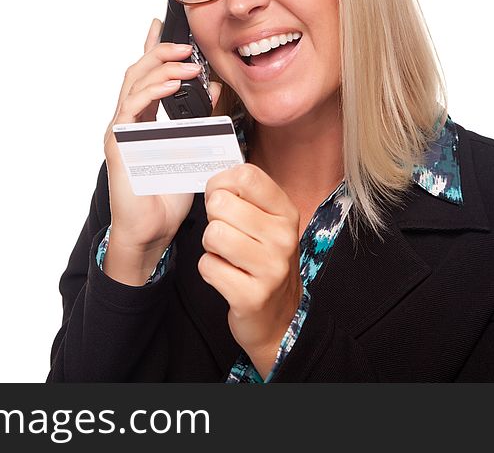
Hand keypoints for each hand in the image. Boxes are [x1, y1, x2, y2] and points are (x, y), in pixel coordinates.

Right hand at [102, 18, 222, 285]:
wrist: (151, 229)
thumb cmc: (168, 194)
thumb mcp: (193, 149)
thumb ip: (201, 120)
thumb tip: (218, 89)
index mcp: (143, 119)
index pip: (145, 75)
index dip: (150, 48)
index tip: (160, 24)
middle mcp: (127, 119)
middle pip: (137, 71)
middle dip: (160, 52)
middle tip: (185, 45)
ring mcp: (120, 128)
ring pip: (134, 82)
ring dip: (160, 67)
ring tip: (186, 61)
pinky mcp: (119, 141)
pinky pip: (133, 107)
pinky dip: (152, 91)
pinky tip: (172, 84)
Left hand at [199, 163, 302, 377]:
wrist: (280, 318)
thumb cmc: (264, 261)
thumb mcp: (268, 223)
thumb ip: (246, 197)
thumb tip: (216, 178)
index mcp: (286, 212)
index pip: (246, 175)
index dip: (221, 183)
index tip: (222, 198)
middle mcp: (283, 237)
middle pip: (221, 204)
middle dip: (213, 219)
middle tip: (227, 235)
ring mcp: (270, 268)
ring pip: (212, 235)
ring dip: (210, 247)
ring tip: (228, 256)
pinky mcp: (252, 295)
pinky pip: (208, 266)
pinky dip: (210, 271)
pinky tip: (228, 276)